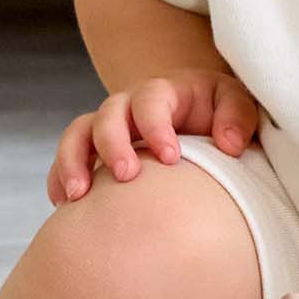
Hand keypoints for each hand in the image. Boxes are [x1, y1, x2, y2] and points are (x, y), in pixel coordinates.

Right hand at [48, 67, 261, 203]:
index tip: (170, 157)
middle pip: (107, 114)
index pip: (150, 100)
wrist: (197, 115)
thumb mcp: (235, 102)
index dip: (155, 126)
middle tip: (127, 176)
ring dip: (73, 162)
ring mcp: (108, 129)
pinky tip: (65, 206)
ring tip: (78, 197)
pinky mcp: (95, 152)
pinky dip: (60, 178)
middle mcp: (129, 107)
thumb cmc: (218, 110)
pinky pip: (67, 159)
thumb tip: (230, 144)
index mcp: (163, 92)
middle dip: (112, 144)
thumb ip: (238, 116)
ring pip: (78, 134)